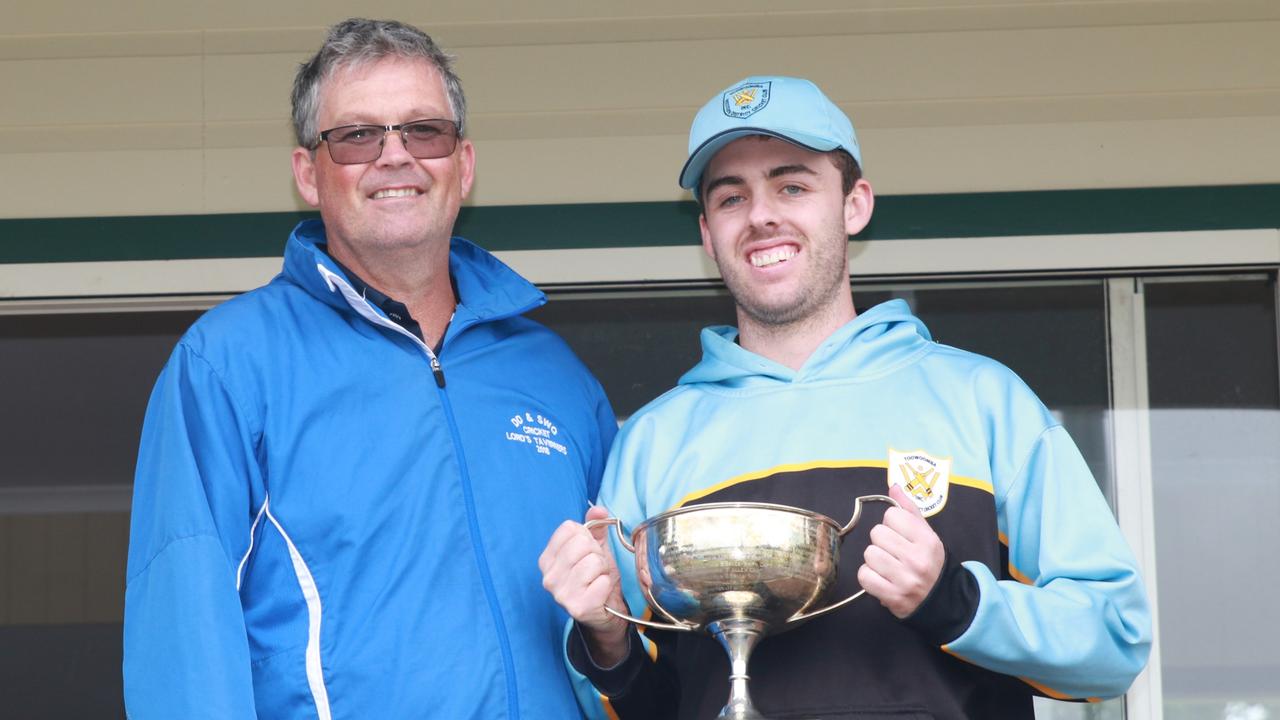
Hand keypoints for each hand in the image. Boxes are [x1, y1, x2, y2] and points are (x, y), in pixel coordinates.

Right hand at [539, 505, 630, 664]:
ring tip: (598, 580)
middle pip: (582, 544)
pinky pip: (602, 581)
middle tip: (595, 569)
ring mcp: (561, 594)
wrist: (606, 613)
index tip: (587, 552)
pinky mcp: (577, 607)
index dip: (586, 537)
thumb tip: (599, 510)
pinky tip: (600, 592)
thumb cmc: (596, 579)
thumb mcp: (595, 549)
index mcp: (547, 559)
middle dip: (597, 554)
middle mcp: (548, 577)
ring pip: (593, 561)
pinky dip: (607, 584)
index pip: (569, 528)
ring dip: (603, 570)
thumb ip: (595, 527)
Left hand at [857, 484, 945, 617]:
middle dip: (882, 542)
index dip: (892, 524)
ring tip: (888, 566)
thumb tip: (893, 486)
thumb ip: (909, 510)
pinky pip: (864, 575)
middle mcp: (917, 559)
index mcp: (927, 540)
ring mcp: (904, 579)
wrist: (941, 600)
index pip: (892, 516)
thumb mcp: (926, 535)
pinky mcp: (892, 596)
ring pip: (869, 554)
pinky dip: (869, 577)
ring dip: (874, 560)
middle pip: (877, 534)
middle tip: (894, 552)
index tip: (900, 535)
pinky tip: (881, 578)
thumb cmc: (930, 563)